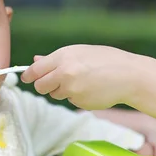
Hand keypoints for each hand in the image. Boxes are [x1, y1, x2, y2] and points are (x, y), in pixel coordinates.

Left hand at [21, 45, 155, 109]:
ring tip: (82, 81)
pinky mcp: (79, 102)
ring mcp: (72, 90)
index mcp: (63, 56)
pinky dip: (77, 97)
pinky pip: (71, 101)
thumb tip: (35, 61)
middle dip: (44, 86)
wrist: (129, 75)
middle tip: (54, 82)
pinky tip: (91, 89)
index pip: (36, 70)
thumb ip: (55, 58)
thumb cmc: (106, 59)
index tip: (26, 78)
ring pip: (55, 94)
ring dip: (62, 90)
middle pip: (41, 86)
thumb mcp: (80, 52)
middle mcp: (65, 73)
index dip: (28, 75)